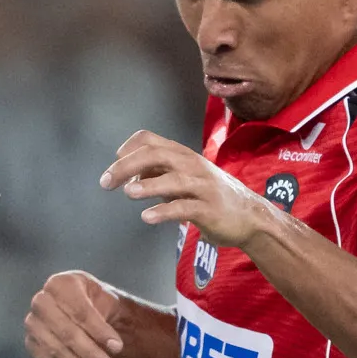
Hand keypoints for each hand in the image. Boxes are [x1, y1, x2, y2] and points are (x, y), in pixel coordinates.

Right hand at [24, 270, 129, 357]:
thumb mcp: (106, 301)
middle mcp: (41, 302)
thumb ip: (109, 317)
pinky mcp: (31, 344)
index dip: (99, 331)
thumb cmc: (97, 305)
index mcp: (61, 284)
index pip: (80, 310)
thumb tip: (114, 347)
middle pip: (66, 332)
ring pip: (57, 351)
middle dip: (90, 354)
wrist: (83, 312)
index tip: (118, 347)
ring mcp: (33, 324)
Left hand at [103, 130, 273, 247]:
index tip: (113, 163)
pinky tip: (148, 217)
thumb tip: (131, 174)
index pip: (151, 140)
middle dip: (127, 166)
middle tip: (106, 182)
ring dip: (148, 186)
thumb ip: (159, 175)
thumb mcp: (184, 180)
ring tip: (128, 193)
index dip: (129, 148)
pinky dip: (165, 211)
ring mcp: (203, 187)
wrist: (250, 217)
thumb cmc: (212, 197)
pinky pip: (185, 208)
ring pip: (173, 180)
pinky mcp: (210, 209)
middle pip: (156, 155)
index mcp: (183, 156)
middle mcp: (192, 166)